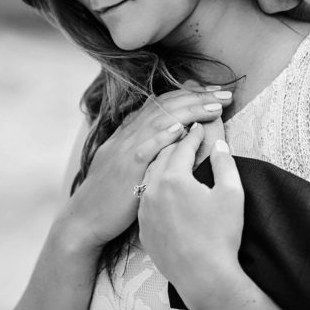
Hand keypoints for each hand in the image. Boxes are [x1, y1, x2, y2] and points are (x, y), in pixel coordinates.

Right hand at [59, 86, 231, 251]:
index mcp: (130, 132)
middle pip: (166, 105)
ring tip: (215, 105)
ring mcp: (127, 150)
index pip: (163, 102)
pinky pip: (146, 148)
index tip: (214, 90)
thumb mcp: (125, 161)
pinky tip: (182, 128)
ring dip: (190, 110)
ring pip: (160, 121)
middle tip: (225, 93)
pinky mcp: (127, 169)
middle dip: (198, 96)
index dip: (190, 93)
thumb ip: (145, 143)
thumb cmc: (110, 194)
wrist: (85, 219)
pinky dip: (163, 136)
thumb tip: (171, 128)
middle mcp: (129, 135)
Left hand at [138, 123, 244, 309]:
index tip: (200, 128)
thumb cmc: (221, 235)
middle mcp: (153, 191)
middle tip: (187, 137)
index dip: (193, 135)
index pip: (182, 147)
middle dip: (176, 145)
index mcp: (173, 178)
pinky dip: (155, 189)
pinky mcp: (144, 230)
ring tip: (174, 159)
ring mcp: (145, 212)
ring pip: (150, 178)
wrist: (204, 278)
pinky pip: (146, 201)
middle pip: (162, 158)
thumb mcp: (231, 193)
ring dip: (162, 165)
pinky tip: (164, 190)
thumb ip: (224, 163)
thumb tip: (218, 144)